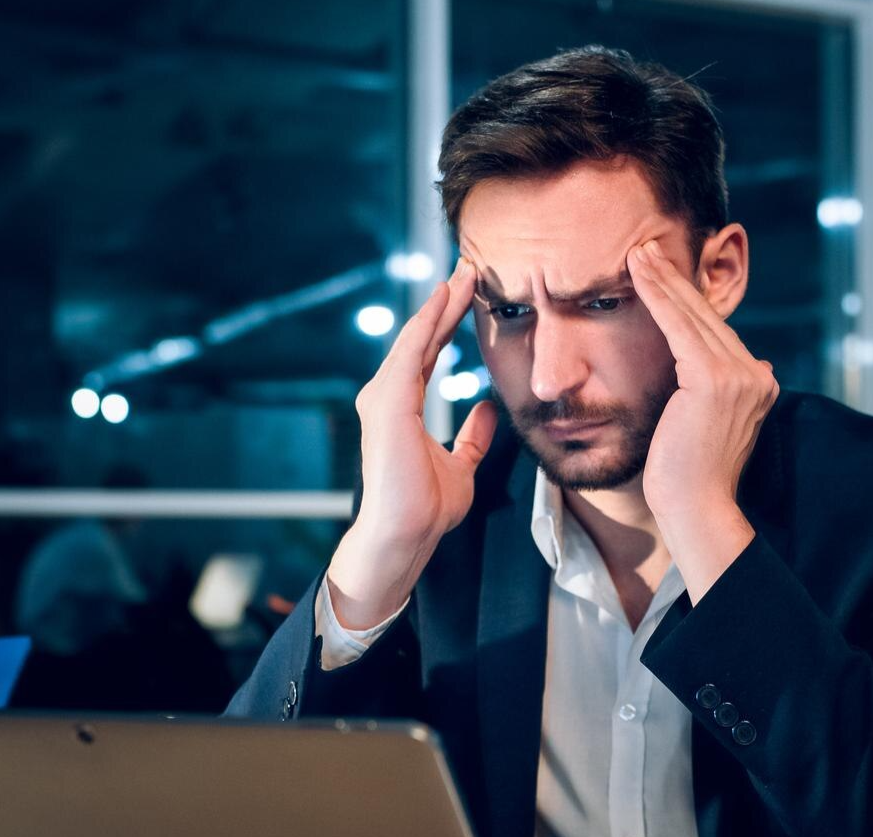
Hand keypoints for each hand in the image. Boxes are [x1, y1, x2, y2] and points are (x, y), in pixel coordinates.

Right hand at [328, 258, 498, 629]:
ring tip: (465, 271)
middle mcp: (388, 395)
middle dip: (446, 303)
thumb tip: (488, 409)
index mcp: (404, 407)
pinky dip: (428, 322)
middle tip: (469, 267)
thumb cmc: (427, 508)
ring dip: (440, 304)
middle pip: (421, 338)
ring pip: (415, 338)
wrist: (406, 533)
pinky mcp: (387, 401)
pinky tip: (445, 298)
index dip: (450, 322)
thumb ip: (472, 437)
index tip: (471, 293)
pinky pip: (411, 352)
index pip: (429, 354)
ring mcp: (383, 396)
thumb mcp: (461, 466)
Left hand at [627, 239, 776, 596]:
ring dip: (663, 280)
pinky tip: (640, 274)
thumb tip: (740, 367)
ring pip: (693, 316)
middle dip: (675, 280)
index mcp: (757, 384)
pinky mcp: (714, 379)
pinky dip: (658, 297)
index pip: (715, 333)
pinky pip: (679, 327)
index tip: (661, 272)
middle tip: (645, 248)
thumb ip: (719, 393)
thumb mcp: (709, 425)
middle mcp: (755, 376)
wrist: (695, 509)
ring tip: (638, 252)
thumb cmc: (687, 476)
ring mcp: (739, 376)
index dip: (687, 301)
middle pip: (706, 317)